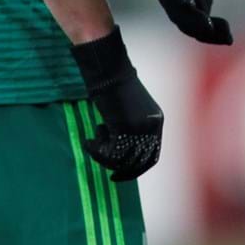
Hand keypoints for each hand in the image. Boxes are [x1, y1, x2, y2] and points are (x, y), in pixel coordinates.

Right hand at [70, 26, 163, 180]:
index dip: (137, 168)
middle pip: (137, 163)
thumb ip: (133, 131)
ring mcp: (138, 127)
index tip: (120, 173)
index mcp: (157, 122)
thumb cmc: (115, 88)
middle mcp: (151, 127)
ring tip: (94, 141)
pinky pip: (108, 153)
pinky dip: (95, 151)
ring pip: (121, 161)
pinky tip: (88, 140)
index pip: (152, 156)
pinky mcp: (123, 127)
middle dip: (121, 170)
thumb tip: (122, 159)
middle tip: (109, 173)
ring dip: (104, 157)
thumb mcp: (132, 111)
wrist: (108, 71)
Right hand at [155, 0, 232, 44]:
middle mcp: (173, 0)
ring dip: (208, 34)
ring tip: (227, 38)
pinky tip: (229, 37)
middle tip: (210, 28)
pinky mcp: (198, 12)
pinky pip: (205, 28)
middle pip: (181, 18)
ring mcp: (185, 9)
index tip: (192, 7)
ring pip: (193, 28)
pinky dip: (216, 33)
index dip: (180, 5)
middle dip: (194, 25)